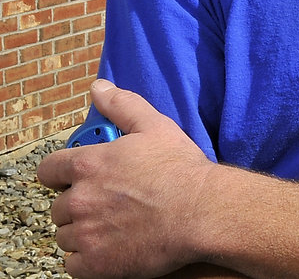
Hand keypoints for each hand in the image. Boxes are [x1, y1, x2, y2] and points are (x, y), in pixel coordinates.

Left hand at [37, 80, 214, 278]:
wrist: (201, 211)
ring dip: (82, 232)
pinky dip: (87, 260)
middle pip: (58, 206)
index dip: (59, 173)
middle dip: (78, 204)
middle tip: (106, 202)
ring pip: (66, 236)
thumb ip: (121, 105)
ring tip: (112, 225)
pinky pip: (73, 265)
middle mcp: (81, 199)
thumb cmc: (179, 168)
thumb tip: (98, 88)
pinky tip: (110, 247)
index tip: (73, 177)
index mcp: (89, 165)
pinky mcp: (95, 265)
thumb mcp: (154, 125)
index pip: (48, 170)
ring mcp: (86, 235)